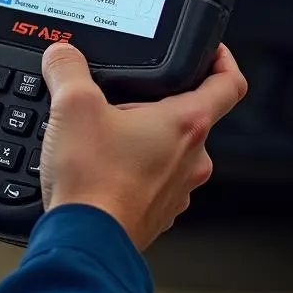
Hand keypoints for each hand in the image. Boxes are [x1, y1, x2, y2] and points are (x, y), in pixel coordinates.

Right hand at [39, 42, 246, 250]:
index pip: (229, 83)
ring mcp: (177, 189)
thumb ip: (69, 68)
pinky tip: (102, 163)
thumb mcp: (73, 104)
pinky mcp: (157, 211)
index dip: (223, 58)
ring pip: (171, 148)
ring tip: (105, 131)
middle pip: (191, 114)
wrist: (84, 242)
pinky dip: (134, 165)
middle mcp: (192, 158)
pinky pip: (154, 177)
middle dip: (158, 100)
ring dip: (145, 135)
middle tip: (123, 94)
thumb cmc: (93, 181)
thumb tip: (62, 54)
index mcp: (186, 124)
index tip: (211, 49)